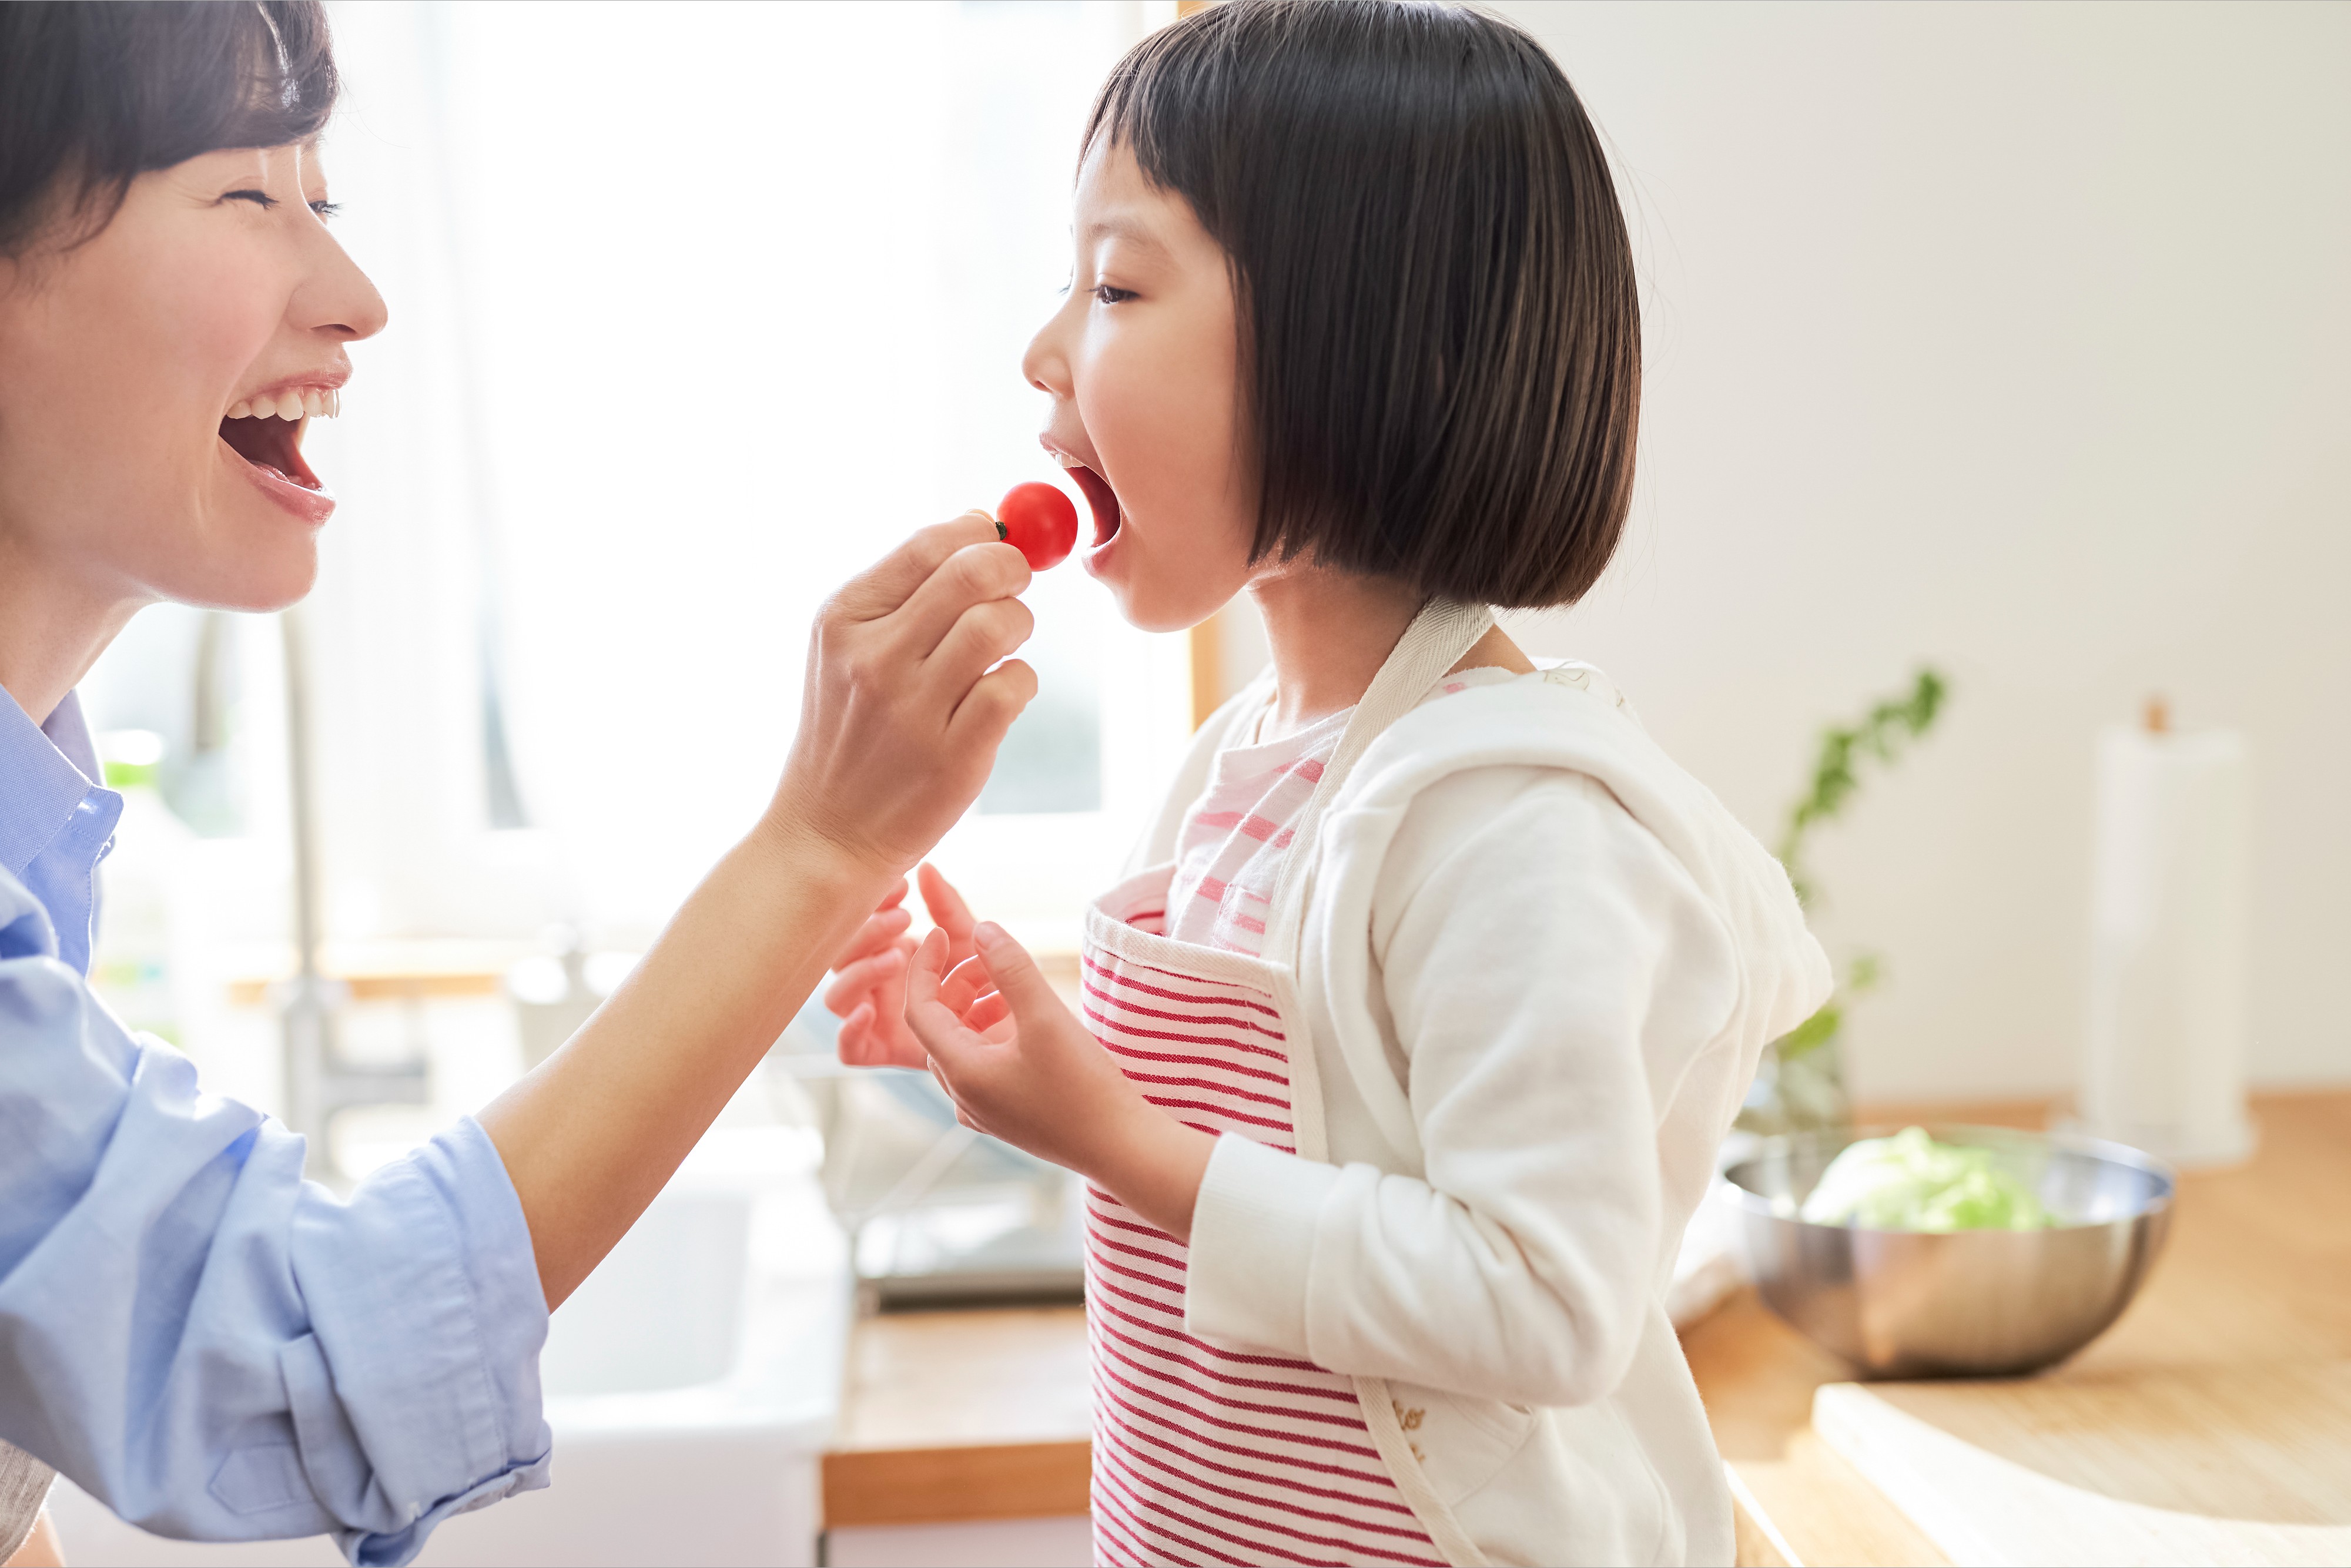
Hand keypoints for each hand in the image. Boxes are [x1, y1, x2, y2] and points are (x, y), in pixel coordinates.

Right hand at [765, 515, 1035, 878]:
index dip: (979, 533)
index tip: (997, 543)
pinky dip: (1020, 682)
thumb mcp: (848, 649)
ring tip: (1003, 647)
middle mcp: (873, 658)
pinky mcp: (954, 755)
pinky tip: (999, 695)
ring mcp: (913, 709)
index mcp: (844, 619)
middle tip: (1016, 584)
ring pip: (1000, 626)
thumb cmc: (851, 731)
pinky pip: (1014, 686)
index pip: (927, 544)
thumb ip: (906, 590)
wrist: (828, 832)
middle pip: (973, 573)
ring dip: (1018, 626)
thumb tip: (982, 525)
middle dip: (1012, 568)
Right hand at [824, 864, 978, 1068]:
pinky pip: (848, 1051)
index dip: (872, 904)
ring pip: (837, 997)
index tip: (901, 886)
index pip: (858, 924)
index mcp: (884, 950)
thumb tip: (926, 867)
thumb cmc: (985, 984)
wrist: (1012, 1036)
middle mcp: (872, 983)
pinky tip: (867, 1011)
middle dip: (865, 933)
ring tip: (898, 957)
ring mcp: (873, 1018)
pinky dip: (849, 1031)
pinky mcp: (881, 1052)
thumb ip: (946, 907)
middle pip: (840, 956)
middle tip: (902, 919)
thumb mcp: (966, 939)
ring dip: (860, 973)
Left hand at [905, 920, 1214, 1240]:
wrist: (1122, 1147)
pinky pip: (981, 1068)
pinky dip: (990, 1036)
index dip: (924, 967)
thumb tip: (981, 929)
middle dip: (958, 986)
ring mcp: (984, 1112)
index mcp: (962, 1074)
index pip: (919, 1011)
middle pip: (939, 1028)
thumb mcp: (1046, 1016)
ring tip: (1010, 987)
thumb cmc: (1084, 1086)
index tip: (939, 933)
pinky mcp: (1006, 1118)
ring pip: (960, 1048)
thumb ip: (1011, 968)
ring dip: (975, 1010)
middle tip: (992, 958)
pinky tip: (1021, 1024)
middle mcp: (964, 1097)